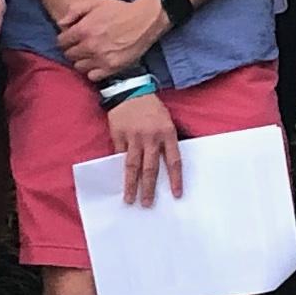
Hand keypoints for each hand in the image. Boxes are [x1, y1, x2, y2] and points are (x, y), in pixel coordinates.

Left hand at [56, 0, 164, 81]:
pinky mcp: (111, 68)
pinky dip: (93, 71)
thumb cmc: (120, 10)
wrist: (145, 20)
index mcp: (83, 29)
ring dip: (81, 60)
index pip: (61, 41)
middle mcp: (90, 46)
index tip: (71, 38)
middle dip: (72, 49)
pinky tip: (97, 63)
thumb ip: (74, 10)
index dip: (65, 39)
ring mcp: (101, 59)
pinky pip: (93, 76)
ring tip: (88, 54)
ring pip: (79, 66)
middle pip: (69, 55)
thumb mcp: (95, 2)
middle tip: (80, 45)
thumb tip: (61, 23)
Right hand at [108, 90, 183, 207]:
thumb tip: (165, 166)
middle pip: (150, 168)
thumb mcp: (167, 121)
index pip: (174, 161)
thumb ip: (166, 142)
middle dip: (149, 188)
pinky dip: (119, 168)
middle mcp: (151, 137)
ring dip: (131, 184)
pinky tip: (119, 181)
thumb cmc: (152, 108)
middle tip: (147, 204)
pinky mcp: (119, 135)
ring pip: (132, 165)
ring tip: (130, 199)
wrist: (130, 90)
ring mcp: (133, 137)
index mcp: (167, 133)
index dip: (175, 179)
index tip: (176, 195)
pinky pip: (120, 156)